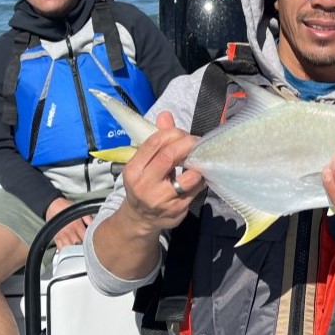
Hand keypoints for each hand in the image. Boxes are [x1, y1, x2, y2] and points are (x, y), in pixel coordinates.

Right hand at [46, 197, 91, 249]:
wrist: (52, 205)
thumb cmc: (66, 207)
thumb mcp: (80, 210)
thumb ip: (88, 219)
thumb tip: (95, 225)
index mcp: (77, 226)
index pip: (86, 238)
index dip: (91, 242)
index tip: (94, 244)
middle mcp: (69, 232)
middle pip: (78, 245)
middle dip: (83, 248)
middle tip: (88, 251)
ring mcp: (62, 236)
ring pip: (69, 249)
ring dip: (74, 252)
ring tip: (79, 254)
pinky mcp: (56, 238)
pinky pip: (60, 248)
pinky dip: (65, 252)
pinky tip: (69, 254)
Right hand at [118, 111, 204, 233]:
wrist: (140, 218)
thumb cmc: (144, 184)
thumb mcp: (143, 163)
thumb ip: (156, 139)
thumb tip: (166, 115)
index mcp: (134, 170)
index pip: (155, 143)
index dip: (173, 133)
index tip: (182, 134)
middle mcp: (145, 185)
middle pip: (170, 156)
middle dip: (187, 144)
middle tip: (196, 142)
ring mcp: (162, 200)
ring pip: (188, 176)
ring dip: (198, 164)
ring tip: (198, 160)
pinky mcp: (177, 210)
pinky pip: (196, 190)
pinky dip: (201, 179)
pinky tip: (198, 176)